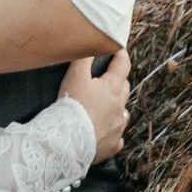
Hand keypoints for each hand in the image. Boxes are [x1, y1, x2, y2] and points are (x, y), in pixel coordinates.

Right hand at [66, 46, 130, 161]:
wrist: (67, 140)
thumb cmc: (72, 105)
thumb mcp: (75, 76)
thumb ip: (84, 58)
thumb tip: (92, 47)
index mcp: (112, 88)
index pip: (123, 65)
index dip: (121, 55)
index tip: (119, 50)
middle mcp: (120, 107)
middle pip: (124, 88)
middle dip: (118, 80)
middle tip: (107, 77)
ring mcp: (118, 127)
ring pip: (122, 113)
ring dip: (116, 107)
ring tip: (104, 106)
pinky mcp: (113, 145)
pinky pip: (117, 137)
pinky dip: (111, 132)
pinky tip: (103, 131)